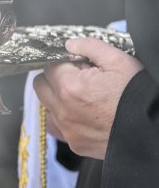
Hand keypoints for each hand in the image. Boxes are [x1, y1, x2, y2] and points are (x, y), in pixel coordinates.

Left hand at [33, 38, 142, 159]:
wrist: (150, 128)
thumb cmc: (135, 95)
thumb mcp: (118, 61)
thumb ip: (90, 46)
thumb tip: (70, 44)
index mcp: (70, 87)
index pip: (48, 66)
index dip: (63, 62)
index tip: (77, 65)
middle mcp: (63, 110)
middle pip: (40, 86)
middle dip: (54, 78)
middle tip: (76, 78)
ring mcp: (67, 130)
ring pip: (47, 107)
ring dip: (57, 98)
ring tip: (82, 97)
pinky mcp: (74, 143)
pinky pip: (57, 127)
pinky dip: (64, 118)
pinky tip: (81, 114)